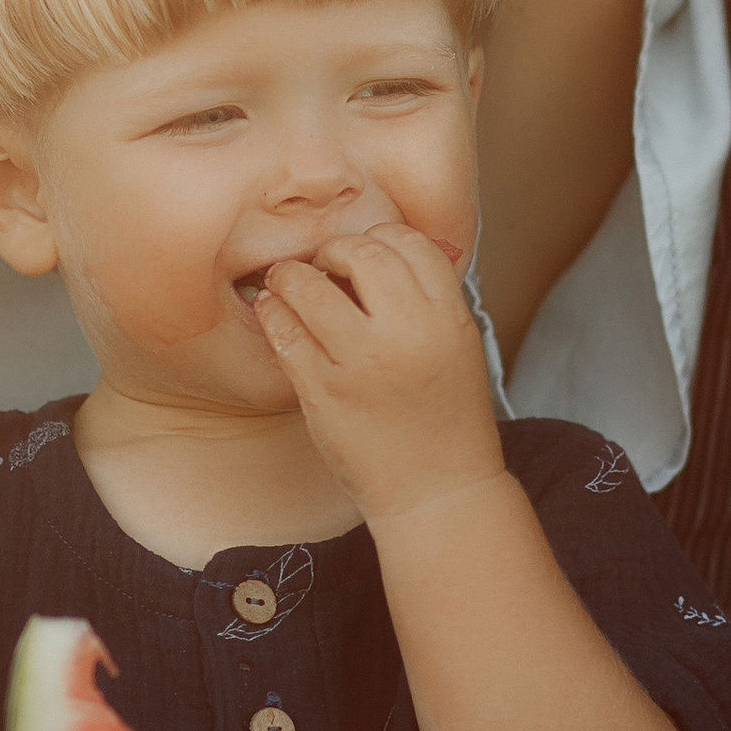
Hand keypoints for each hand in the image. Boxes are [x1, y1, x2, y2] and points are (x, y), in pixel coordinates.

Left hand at [251, 223, 500, 522]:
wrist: (439, 492)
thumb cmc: (446, 419)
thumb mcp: (457, 348)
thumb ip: (427, 301)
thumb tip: (375, 254)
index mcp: (449, 319)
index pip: (410, 243)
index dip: (380, 238)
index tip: (363, 255)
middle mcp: (408, 335)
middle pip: (362, 253)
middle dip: (333, 250)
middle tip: (322, 264)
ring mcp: (362, 364)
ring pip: (310, 287)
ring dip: (290, 275)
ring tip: (286, 281)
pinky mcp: (324, 393)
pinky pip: (285, 332)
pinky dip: (273, 313)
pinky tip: (274, 312)